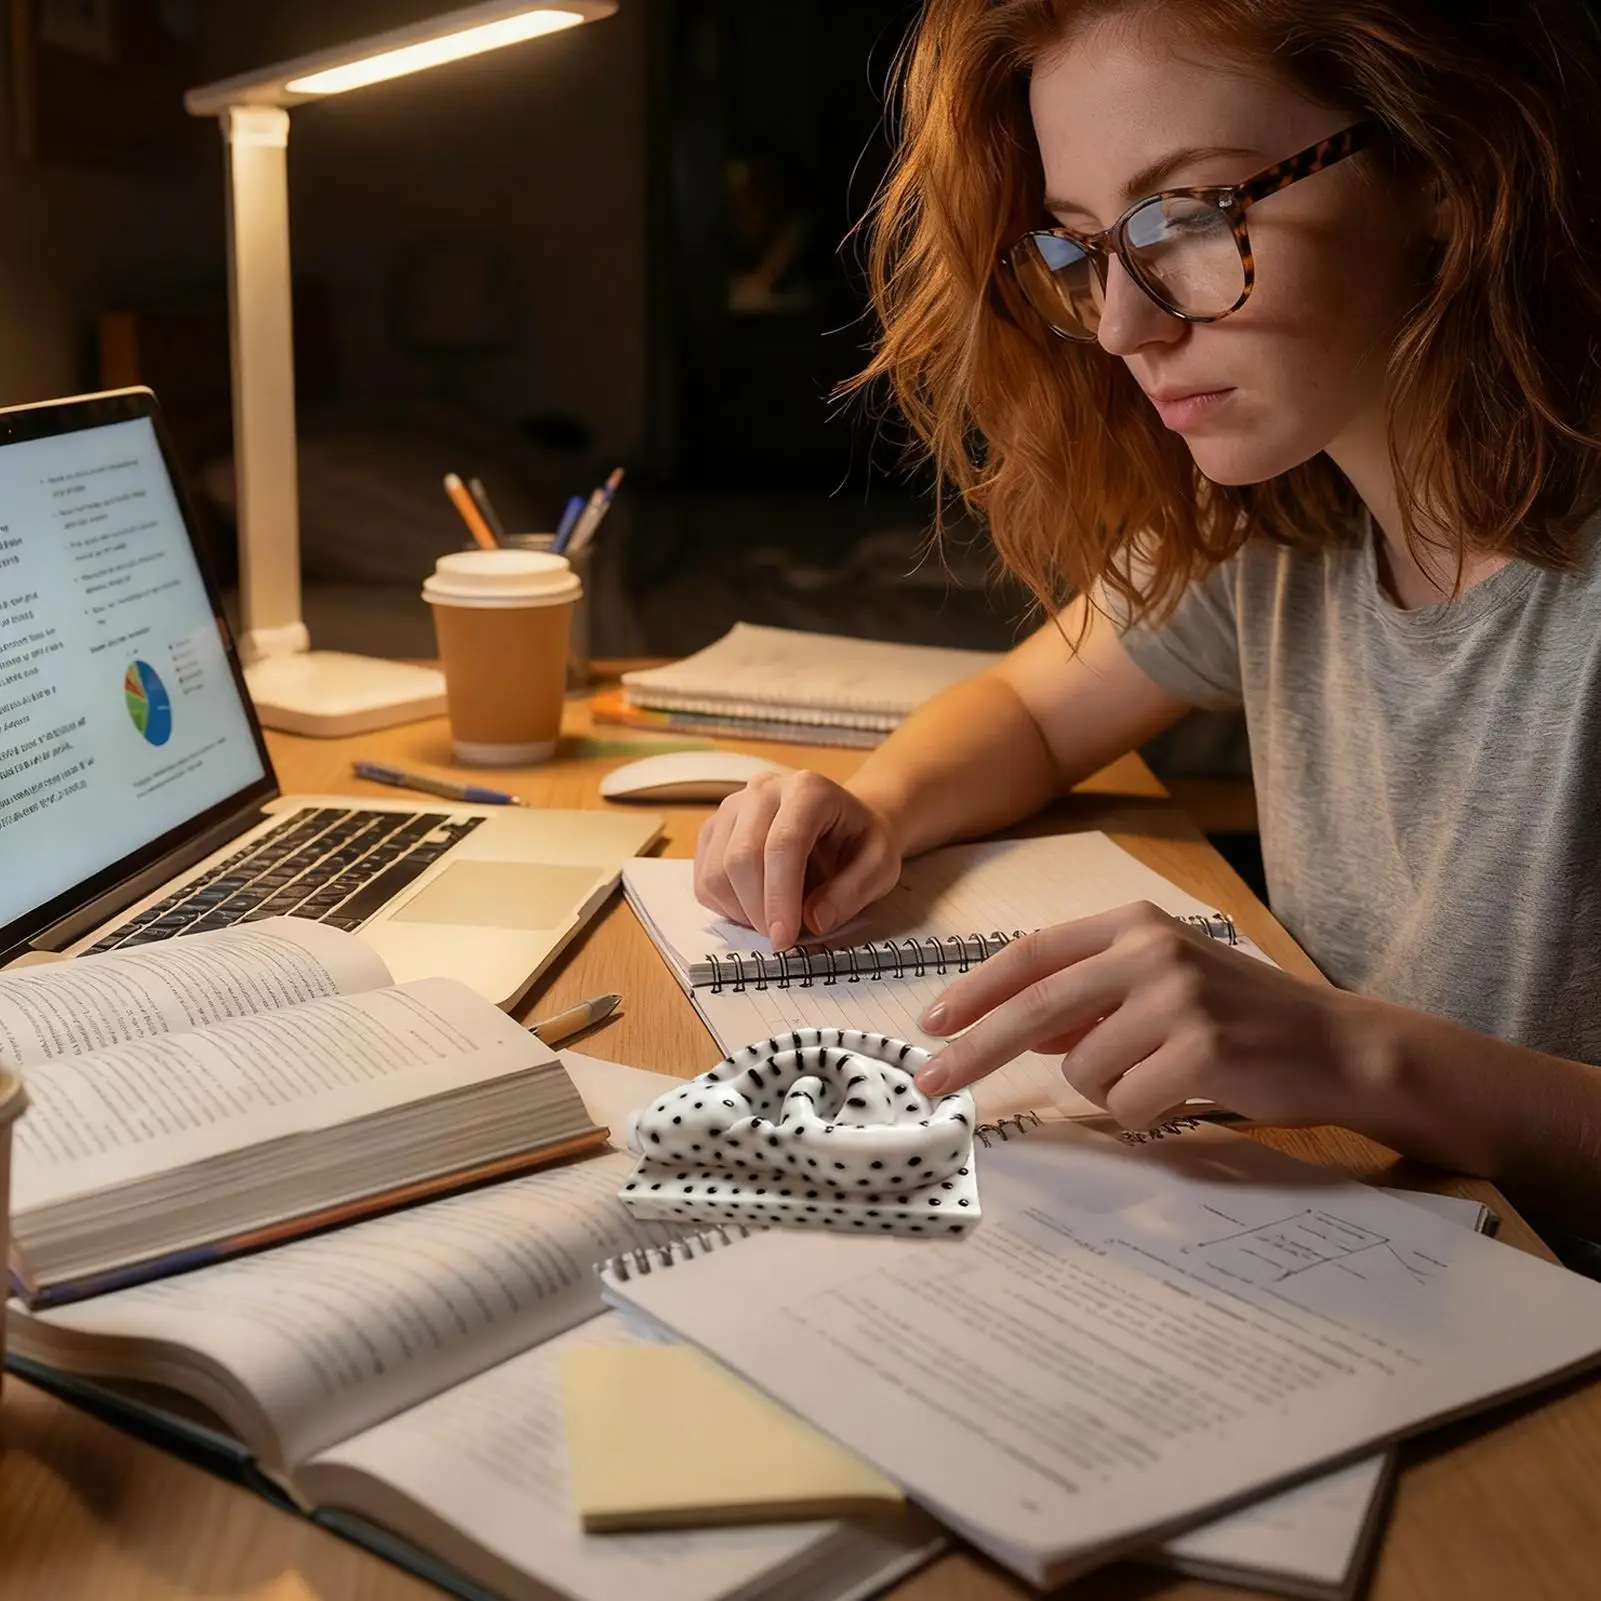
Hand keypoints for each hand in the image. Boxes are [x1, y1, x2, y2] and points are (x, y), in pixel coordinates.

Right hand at [693, 770, 903, 948]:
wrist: (842, 822)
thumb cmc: (860, 843)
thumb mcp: (880, 867)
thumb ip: (854, 892)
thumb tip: (815, 920)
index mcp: (808, 789)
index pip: (782, 844)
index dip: (780, 897)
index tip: (786, 939)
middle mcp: (763, 790)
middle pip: (741, 857)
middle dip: (759, 912)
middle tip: (784, 939)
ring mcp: (731, 807)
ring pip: (715, 872)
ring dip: (742, 913)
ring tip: (775, 919)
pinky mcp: (713, 829)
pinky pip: (703, 879)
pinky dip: (726, 907)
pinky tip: (756, 907)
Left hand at [913, 901, 1371, 1129]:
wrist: (1338, 1045)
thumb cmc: (1239, 1018)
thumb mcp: (1160, 985)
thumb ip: (1088, 999)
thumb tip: (1009, 1025)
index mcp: (1134, 924)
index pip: (1032, 955)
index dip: (975, 991)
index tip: (931, 1024)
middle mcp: (1151, 949)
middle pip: (1033, 1006)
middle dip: (974, 1050)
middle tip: (931, 1084)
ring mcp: (1178, 996)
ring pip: (1082, 1067)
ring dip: (1106, 1089)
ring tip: (1161, 1076)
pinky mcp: (1202, 1047)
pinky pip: (1125, 1102)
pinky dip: (1140, 1113)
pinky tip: (1182, 1096)